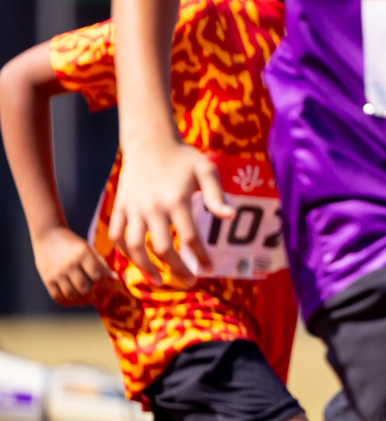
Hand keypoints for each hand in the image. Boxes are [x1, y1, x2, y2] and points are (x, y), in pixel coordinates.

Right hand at [32, 227, 116, 305]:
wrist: (48, 235)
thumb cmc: (73, 243)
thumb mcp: (89, 249)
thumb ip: (102, 264)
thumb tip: (116, 279)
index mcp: (83, 254)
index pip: (97, 275)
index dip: (104, 284)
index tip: (107, 288)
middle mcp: (70, 264)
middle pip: (84, 288)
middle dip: (93, 296)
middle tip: (97, 299)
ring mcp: (57, 273)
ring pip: (70, 294)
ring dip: (80, 301)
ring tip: (86, 301)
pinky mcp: (47, 279)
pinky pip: (57, 296)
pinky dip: (66, 302)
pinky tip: (73, 301)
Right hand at [108, 140, 228, 286]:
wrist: (150, 142)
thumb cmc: (183, 158)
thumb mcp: (206, 170)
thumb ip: (216, 195)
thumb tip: (230, 217)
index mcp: (177, 200)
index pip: (191, 237)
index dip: (201, 257)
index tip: (210, 270)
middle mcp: (153, 207)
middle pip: (163, 248)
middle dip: (177, 269)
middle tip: (190, 281)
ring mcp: (133, 208)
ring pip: (135, 247)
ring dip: (145, 268)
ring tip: (158, 282)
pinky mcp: (119, 207)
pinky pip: (116, 236)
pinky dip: (122, 253)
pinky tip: (135, 263)